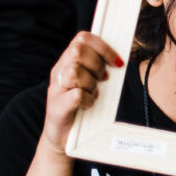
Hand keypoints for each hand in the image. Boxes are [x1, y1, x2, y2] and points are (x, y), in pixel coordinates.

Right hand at [43, 32, 122, 152]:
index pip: (82, 39)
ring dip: (91, 84)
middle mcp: (58, 73)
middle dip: (97, 65)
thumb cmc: (79, 106)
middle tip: (102, 80)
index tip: (117, 61)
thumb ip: (98, 68)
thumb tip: (119, 59)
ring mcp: (56, 90)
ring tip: (93, 94)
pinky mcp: (57, 107)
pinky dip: (88, 100)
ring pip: (75, 72)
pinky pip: (77, 94)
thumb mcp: (89, 82)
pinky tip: (88, 105)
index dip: (102, 46)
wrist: (62, 136)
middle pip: (77, 51)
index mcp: (67, 62)